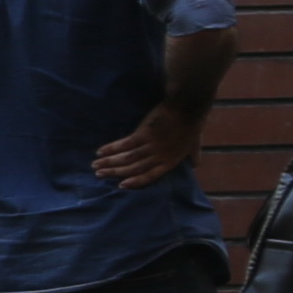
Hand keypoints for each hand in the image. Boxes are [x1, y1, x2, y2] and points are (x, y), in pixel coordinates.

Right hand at [86, 102, 207, 188]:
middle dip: (115, 172)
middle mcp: (159, 157)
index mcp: (171, 161)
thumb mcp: (194, 143)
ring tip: (95, 165)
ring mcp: (150, 146)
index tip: (120, 185)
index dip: (134, 181)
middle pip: (134, 168)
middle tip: (99, 174)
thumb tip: (196, 165)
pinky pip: (124, 144)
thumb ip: (193, 154)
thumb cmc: (192, 123)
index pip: (150, 176)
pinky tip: (101, 151)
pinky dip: (112, 148)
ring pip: (127, 158)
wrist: (187, 107)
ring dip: (109, 162)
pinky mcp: (143, 134)